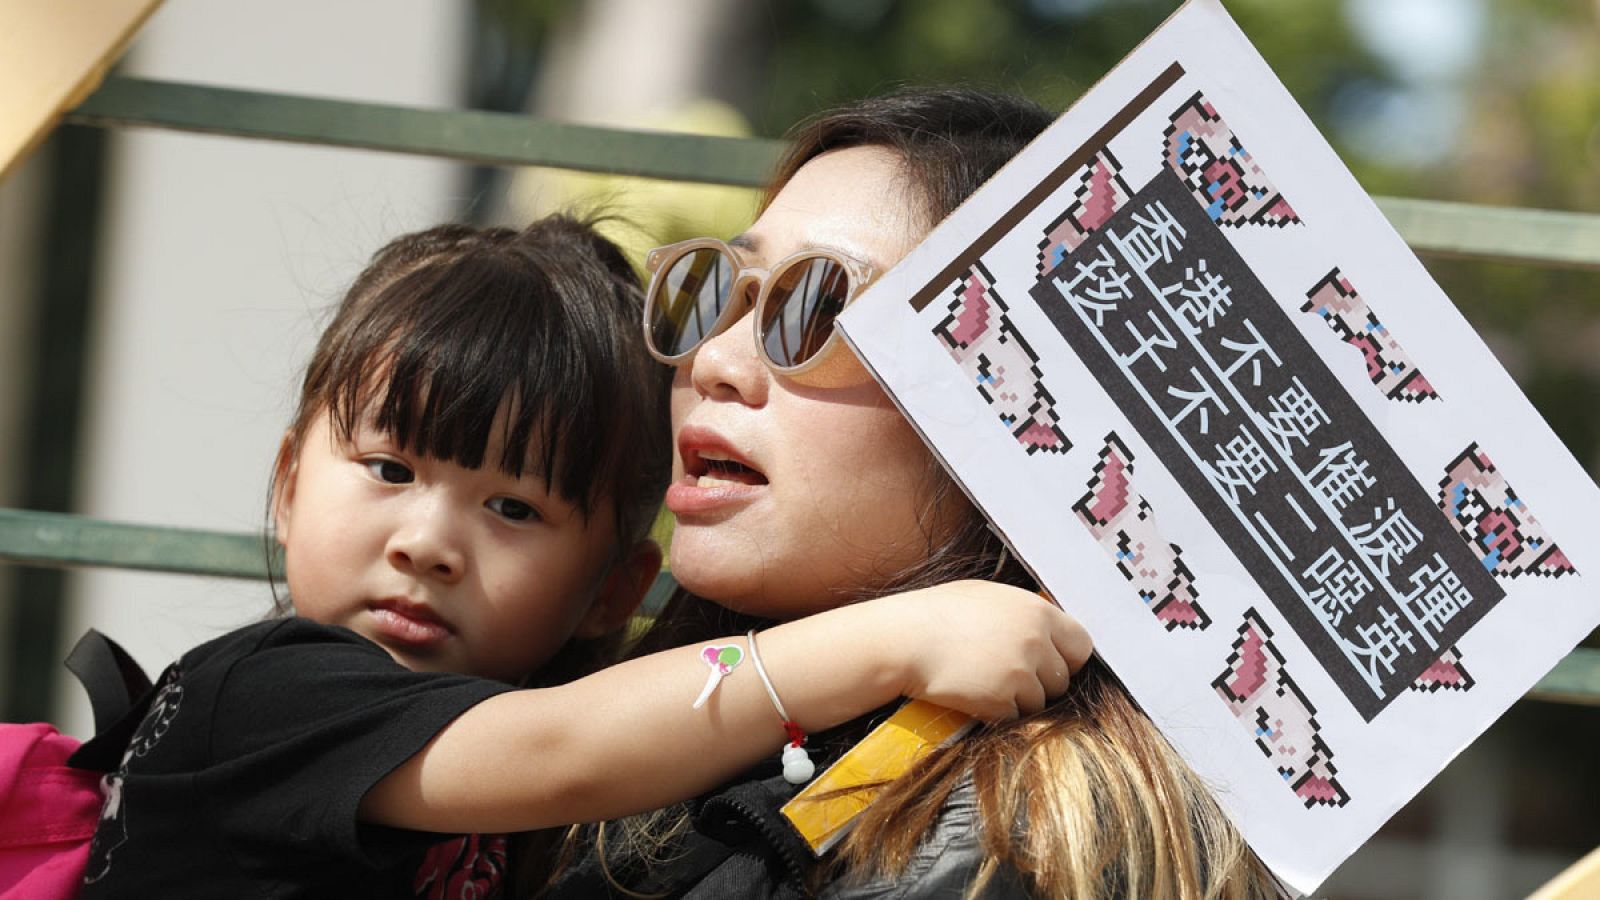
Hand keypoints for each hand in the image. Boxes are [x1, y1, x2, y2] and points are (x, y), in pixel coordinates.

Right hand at [872, 580, 1092, 721]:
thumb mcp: (989, 597)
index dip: (1066, 658)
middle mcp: (1035, 642)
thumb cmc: (939, 614)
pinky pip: (1014, 716)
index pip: (1082, 645)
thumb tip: (1051, 631)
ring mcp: (1019, 673)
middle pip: (1062, 680)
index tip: (1048, 662)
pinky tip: (974, 694)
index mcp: (1038, 612)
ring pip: (1040, 703)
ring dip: (1018, 700)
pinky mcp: (1001, 701)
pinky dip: (998, 712)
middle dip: (1041, 683)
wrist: (904, 639)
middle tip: (1007, 675)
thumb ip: (1026, 614)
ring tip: (985, 682)